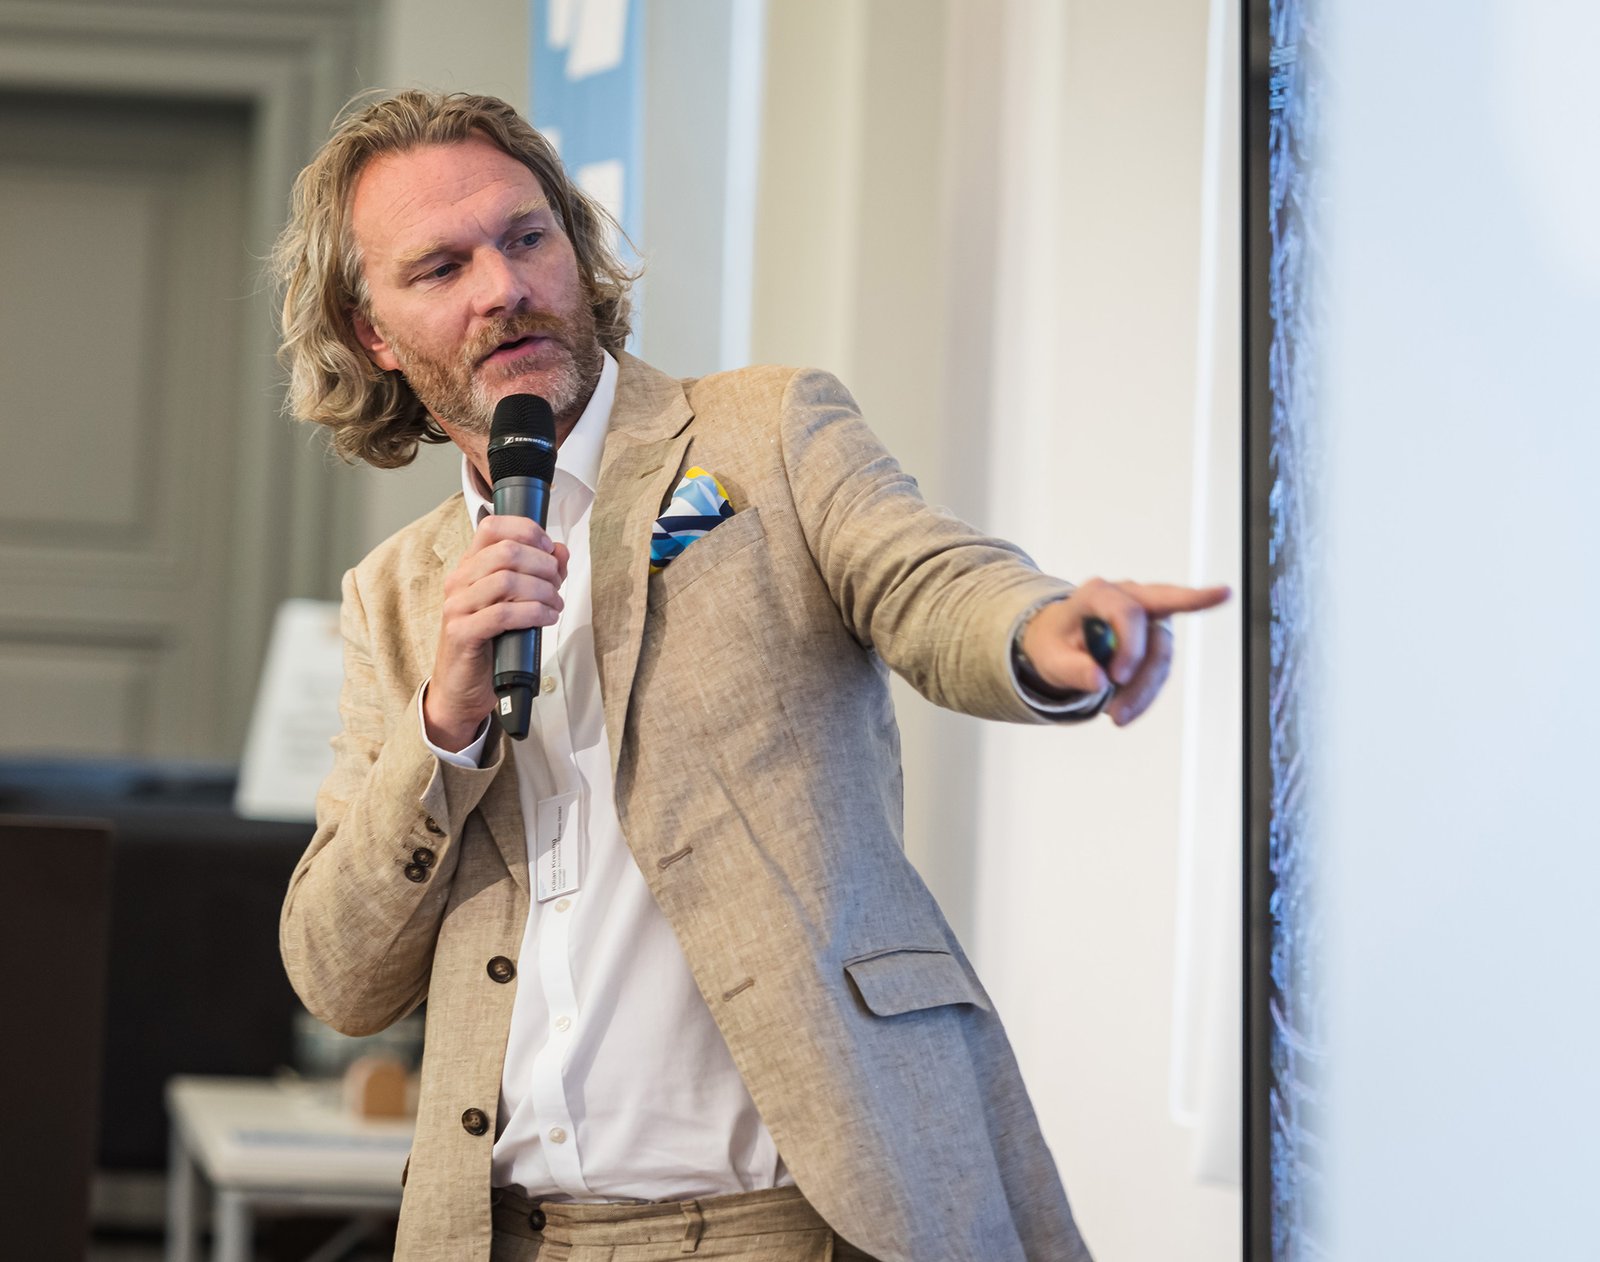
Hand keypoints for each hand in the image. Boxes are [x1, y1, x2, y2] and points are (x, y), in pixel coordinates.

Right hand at [423, 516, 569, 748]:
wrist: (463, 687)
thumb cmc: (492, 642)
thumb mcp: (517, 602)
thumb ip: (538, 574)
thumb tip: (561, 552)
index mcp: (470, 566)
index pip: (492, 526)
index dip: (526, 531)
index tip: (549, 549)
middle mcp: (459, 580)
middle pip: (506, 552)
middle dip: (543, 566)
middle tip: (557, 585)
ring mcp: (457, 606)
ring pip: (506, 580)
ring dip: (542, 591)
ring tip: (555, 605)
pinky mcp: (461, 633)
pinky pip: (503, 613)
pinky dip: (533, 613)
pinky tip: (547, 618)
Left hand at [1020, 578, 1230, 725]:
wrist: (1060, 641)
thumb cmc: (1055, 643)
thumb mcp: (1049, 657)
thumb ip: (1071, 668)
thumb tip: (1100, 681)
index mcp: (1099, 594)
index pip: (1129, 612)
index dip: (1130, 647)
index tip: (1117, 679)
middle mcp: (1131, 596)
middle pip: (1161, 625)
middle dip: (1151, 671)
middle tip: (1121, 712)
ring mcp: (1148, 616)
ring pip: (1162, 654)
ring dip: (1144, 690)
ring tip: (1117, 716)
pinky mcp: (1156, 637)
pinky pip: (1160, 668)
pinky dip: (1146, 693)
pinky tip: (1126, 709)